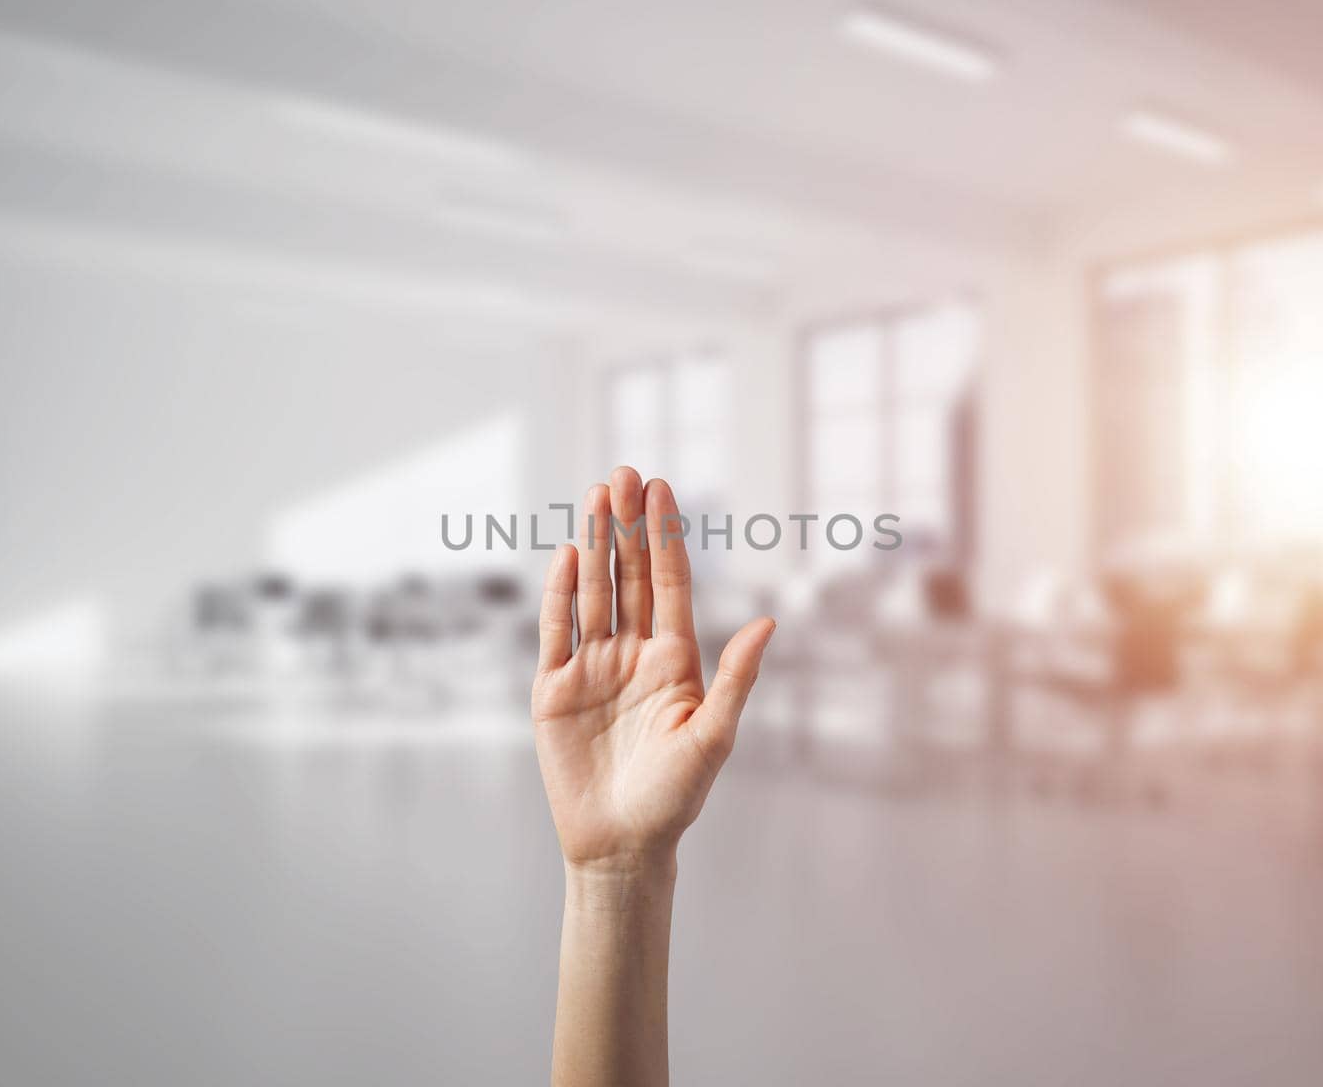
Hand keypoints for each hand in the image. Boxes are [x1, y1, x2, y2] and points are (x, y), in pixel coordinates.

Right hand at [531, 467, 775, 872]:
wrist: (620, 847)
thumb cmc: (675, 799)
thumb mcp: (713, 737)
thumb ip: (737, 678)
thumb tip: (769, 621)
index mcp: (674, 660)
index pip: (669, 584)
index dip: (664, 537)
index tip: (661, 490)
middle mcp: (633, 655)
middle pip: (630, 577)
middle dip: (627, 525)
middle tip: (623, 474)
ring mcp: (591, 668)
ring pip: (593, 594)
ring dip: (594, 545)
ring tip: (596, 497)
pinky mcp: (553, 691)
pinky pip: (557, 632)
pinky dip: (560, 595)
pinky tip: (568, 557)